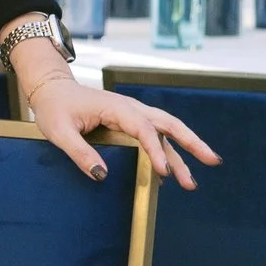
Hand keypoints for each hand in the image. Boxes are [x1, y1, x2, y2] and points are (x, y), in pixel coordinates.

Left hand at [10, 54, 218, 191]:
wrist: (52, 89)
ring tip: (198, 176)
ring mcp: (133, 114)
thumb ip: (79, 153)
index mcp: (117, 108)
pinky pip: (156, 135)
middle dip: (192, 143)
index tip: (164, 173)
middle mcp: (131, 108)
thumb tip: (102, 175)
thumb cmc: (54, 108)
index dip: (156, 151)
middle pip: (169, 124)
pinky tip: (174, 170)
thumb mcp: (59, 132)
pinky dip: (170, 150)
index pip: (144, 130)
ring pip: (167, 130)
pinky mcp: (130, 121)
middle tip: (213, 161)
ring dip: (185, 150)